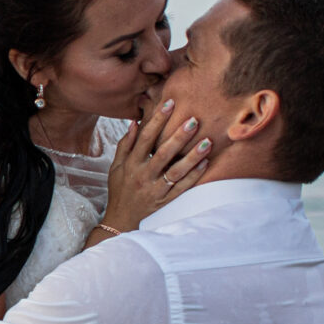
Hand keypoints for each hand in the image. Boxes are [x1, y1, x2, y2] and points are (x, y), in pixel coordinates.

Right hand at [93, 99, 210, 239]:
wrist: (121, 220)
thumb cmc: (120, 189)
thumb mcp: (116, 167)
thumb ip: (125, 145)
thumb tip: (135, 122)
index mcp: (132, 164)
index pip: (145, 138)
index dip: (157, 120)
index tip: (169, 103)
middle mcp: (143, 176)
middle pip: (163, 154)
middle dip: (179, 136)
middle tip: (193, 120)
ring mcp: (155, 190)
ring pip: (176, 171)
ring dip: (192, 156)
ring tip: (207, 142)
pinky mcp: (165, 202)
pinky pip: (182, 188)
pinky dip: (194, 176)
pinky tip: (205, 164)